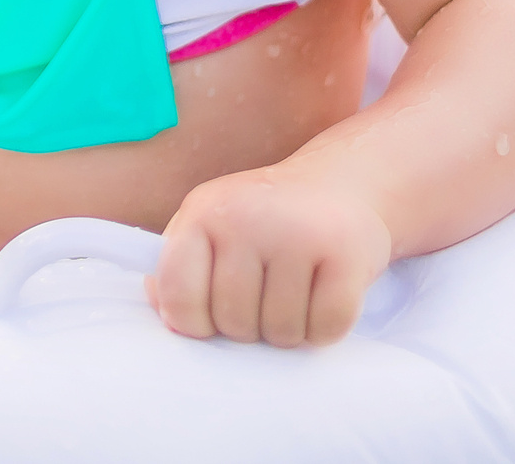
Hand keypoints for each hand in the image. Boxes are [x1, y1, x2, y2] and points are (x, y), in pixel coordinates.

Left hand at [150, 165, 392, 347]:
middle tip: (267, 293)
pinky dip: (325, 329)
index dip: (193, 322)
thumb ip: (178, 271)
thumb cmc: (265, 221)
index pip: (177, 294)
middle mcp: (246, 217)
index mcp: (203, 212)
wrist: (341, 182)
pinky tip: (325, 294)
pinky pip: (325, 329)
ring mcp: (297, 233)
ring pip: (281, 333)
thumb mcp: (210, 227)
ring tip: (297, 291)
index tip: (211, 315)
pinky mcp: (345, 253)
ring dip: (290, 330)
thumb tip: (170, 319)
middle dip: (250, 326)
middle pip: (233, 322)